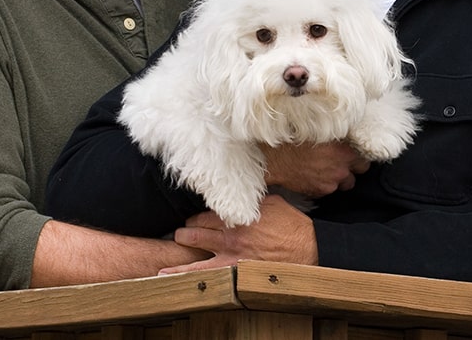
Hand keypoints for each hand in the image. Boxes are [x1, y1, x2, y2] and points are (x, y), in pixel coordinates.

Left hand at [159, 194, 316, 274]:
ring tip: (165, 264)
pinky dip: (186, 276)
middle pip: (195, 232)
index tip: (195, 220)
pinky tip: (169, 278)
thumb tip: (243, 194)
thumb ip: (252, 200)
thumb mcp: (271, 203)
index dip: (197, 218)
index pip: (204, 215)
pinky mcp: (235, 272)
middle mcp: (229, 235)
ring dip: (179, 256)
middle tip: (182, 235)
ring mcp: (230, 256)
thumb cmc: (292, 225)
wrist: (307, 248)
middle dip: (185, 233)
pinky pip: (206, 276)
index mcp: (237, 216)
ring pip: (194, 255)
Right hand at [261, 141, 368, 196]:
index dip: (358, 158)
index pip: (364, 162)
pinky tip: (314, 174)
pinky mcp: (318, 193)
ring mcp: (329, 184)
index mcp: (344, 153)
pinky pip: (327, 190)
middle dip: (350, 170)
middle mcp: (340, 170)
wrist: (274, 157)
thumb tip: (348, 136)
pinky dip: (323, 184)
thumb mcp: (321, 130)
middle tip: (340, 162)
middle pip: (356, 175)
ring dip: (337, 178)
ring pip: (342, 184)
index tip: (352, 154)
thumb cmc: (296, 139)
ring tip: (325, 168)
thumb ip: (339, 136)